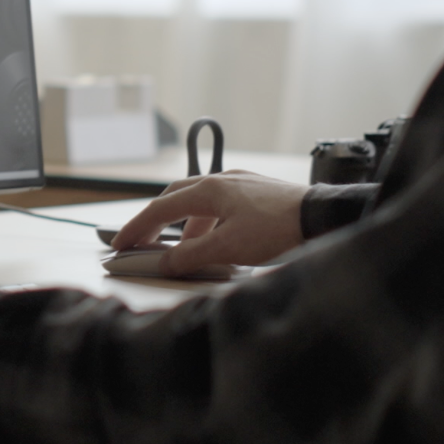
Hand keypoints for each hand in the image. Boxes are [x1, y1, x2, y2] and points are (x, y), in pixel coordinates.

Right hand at [110, 171, 309, 274]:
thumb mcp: (228, 249)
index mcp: (209, 190)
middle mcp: (222, 180)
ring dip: (184, 225)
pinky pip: (220, 205)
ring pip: (200, 201)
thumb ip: (191, 256)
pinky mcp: (257, 193)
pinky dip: (206, 222)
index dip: (138, 228)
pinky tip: (215, 240)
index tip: (121, 245)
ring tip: (181, 250)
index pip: (161, 209)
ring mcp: (240, 184)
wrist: (322, 217)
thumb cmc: (278, 228)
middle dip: (155, 221)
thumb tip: (165, 262)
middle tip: (142, 242)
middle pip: (176, 197)